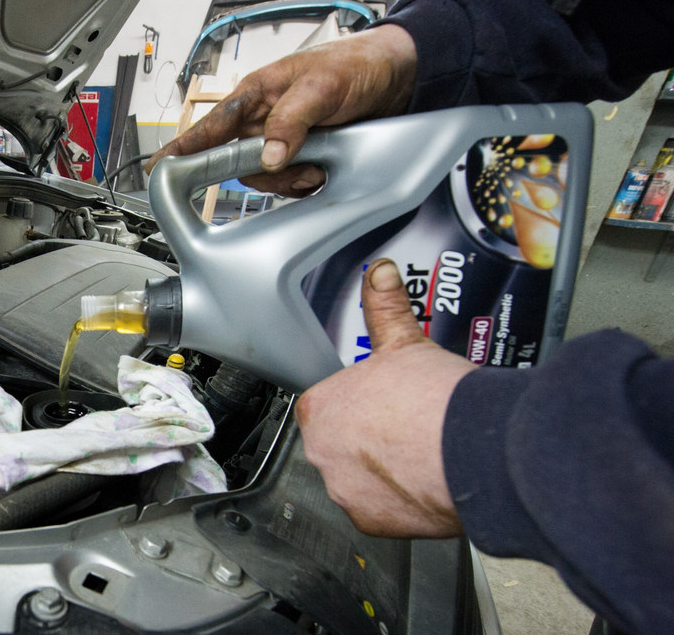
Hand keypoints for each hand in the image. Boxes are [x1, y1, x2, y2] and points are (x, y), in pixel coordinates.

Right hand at [144, 25, 416, 196]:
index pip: (210, 126)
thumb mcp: (321, 88)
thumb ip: (290, 121)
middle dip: (265, 171)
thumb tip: (268, 155)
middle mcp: (264, 120)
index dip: (182, 150)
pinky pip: (290, 184)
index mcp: (256, 96)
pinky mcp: (303, 157)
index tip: (159, 171)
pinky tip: (324, 171)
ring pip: (265, 177)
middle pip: (238, 162)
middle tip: (295, 167)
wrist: (397, 78)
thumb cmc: (354, 65)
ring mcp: (283, 140)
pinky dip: (307, 185)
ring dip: (292, 179)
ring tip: (319, 165)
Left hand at [296, 259, 473, 537]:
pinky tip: (423, 482)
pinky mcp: (371, 521)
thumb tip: (380, 274)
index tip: (382, 404)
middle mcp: (322, 454)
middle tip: (405, 427)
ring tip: (419, 453)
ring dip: (381, 470)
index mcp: (320, 409)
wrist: (475, 451)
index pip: (327, 405)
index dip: (357, 403)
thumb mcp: (406, 342)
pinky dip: (398, 501)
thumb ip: (386, 308)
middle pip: (340, 443)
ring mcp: (345, 491)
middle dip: (368, 437)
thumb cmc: (436, 400)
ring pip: (358, 479)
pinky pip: (379, 510)